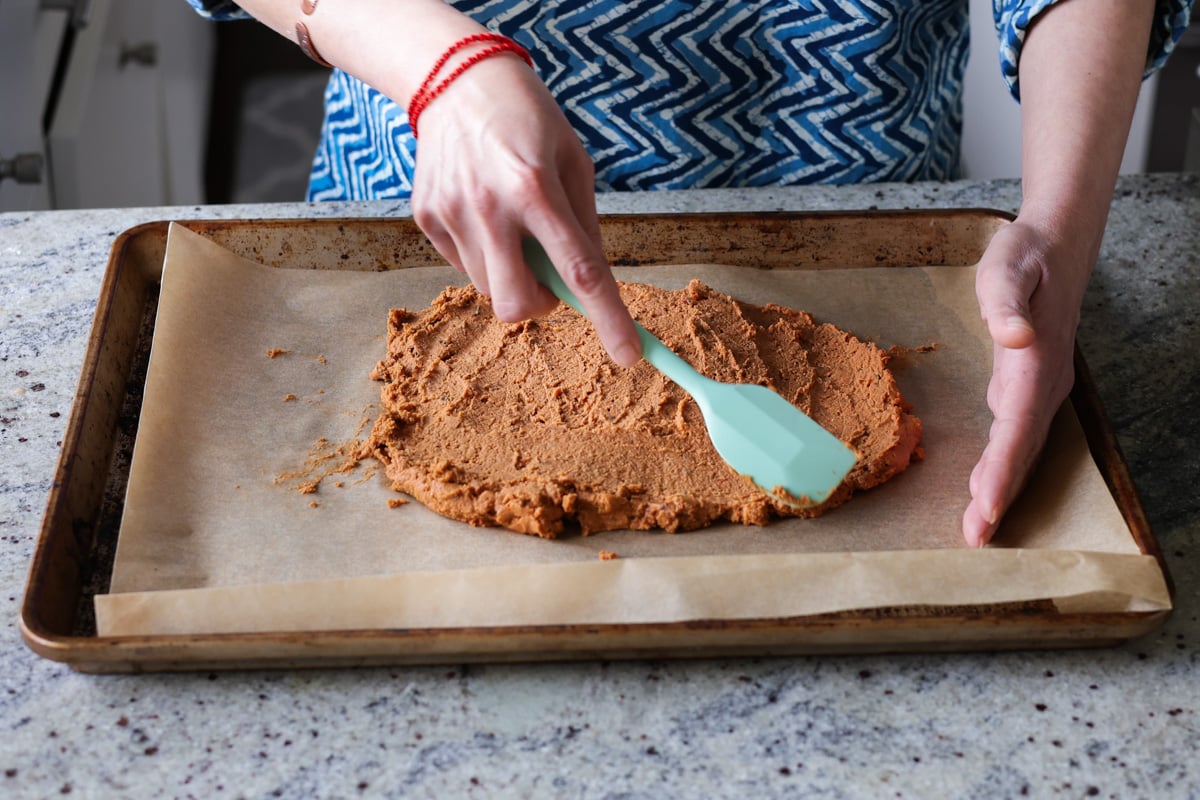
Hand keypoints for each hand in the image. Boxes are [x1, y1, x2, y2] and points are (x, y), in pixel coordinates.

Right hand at [410, 56, 641, 366]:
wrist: (455, 79)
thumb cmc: (527, 118)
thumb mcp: (573, 160)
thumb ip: (583, 226)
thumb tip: (592, 287)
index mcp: (535, 189)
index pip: (578, 271)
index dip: (608, 319)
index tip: (629, 355)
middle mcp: (488, 207)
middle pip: (516, 305)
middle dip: (541, 306)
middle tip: (549, 276)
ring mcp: (451, 215)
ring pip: (489, 291)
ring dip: (510, 276)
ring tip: (512, 225)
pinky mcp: (426, 218)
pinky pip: (463, 266)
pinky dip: (484, 255)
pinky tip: (483, 210)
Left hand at [963, 219, 1090, 546]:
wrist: (1056, 245)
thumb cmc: (1024, 256)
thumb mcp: (1005, 269)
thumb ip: (1003, 304)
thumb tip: (1014, 336)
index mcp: (1035, 361)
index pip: (1017, 425)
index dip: (1002, 469)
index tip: (986, 506)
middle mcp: (1043, 382)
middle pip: (1021, 449)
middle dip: (1000, 496)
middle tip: (976, 538)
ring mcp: (1041, 387)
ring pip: (1022, 448)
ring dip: (1001, 489)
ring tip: (979, 528)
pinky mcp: (1031, 386)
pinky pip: (1018, 437)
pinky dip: (1003, 467)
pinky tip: (986, 491)